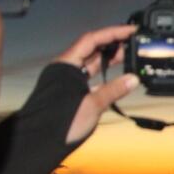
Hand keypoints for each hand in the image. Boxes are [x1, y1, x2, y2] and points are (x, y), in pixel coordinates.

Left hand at [54, 24, 139, 143]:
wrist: (39, 143)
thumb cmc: (60, 123)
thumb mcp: (91, 105)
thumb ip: (113, 90)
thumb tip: (133, 79)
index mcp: (66, 65)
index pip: (92, 40)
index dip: (113, 33)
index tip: (131, 30)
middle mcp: (66, 69)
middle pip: (92, 49)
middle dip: (113, 45)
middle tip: (134, 43)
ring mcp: (68, 81)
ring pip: (91, 64)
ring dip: (109, 60)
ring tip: (129, 57)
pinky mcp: (71, 93)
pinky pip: (90, 78)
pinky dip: (104, 76)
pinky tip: (117, 78)